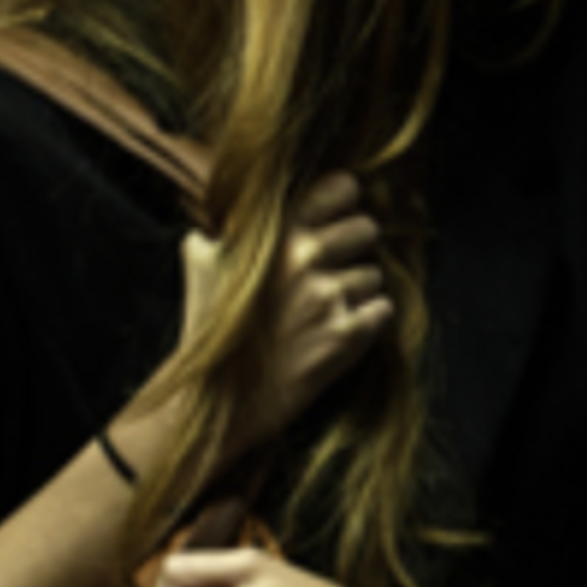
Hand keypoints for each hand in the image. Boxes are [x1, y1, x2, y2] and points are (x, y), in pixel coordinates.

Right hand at [182, 171, 395, 449]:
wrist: (216, 400)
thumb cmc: (208, 328)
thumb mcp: (204, 261)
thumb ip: (229, 228)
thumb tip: (241, 209)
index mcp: (275, 233)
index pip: (342, 187)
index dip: (345, 201)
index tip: (337, 217)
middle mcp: (305, 258)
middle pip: (367, 228)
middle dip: (355, 248)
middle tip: (333, 271)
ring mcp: (328, 297)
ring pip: (374, 275)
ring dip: (358, 291)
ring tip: (324, 312)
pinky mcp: (347, 335)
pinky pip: (383, 309)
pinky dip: (368, 321)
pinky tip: (339, 331)